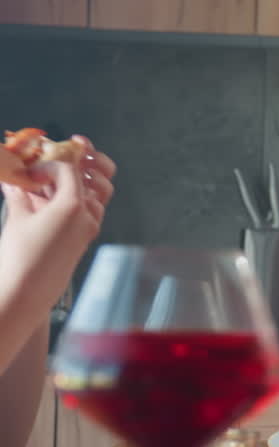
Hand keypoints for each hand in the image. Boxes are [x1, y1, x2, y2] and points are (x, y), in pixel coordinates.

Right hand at [0, 136, 115, 314]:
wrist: (26, 293)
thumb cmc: (19, 257)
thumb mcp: (17, 219)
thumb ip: (19, 193)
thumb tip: (12, 179)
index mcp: (72, 205)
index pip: (69, 169)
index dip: (49, 164)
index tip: (32, 169)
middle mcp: (88, 215)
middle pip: (98, 178)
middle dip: (85, 163)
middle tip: (70, 152)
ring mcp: (90, 228)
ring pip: (98, 194)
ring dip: (82, 182)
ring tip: (59, 178)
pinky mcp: (85, 239)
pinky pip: (90, 211)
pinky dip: (78, 200)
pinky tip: (56, 200)